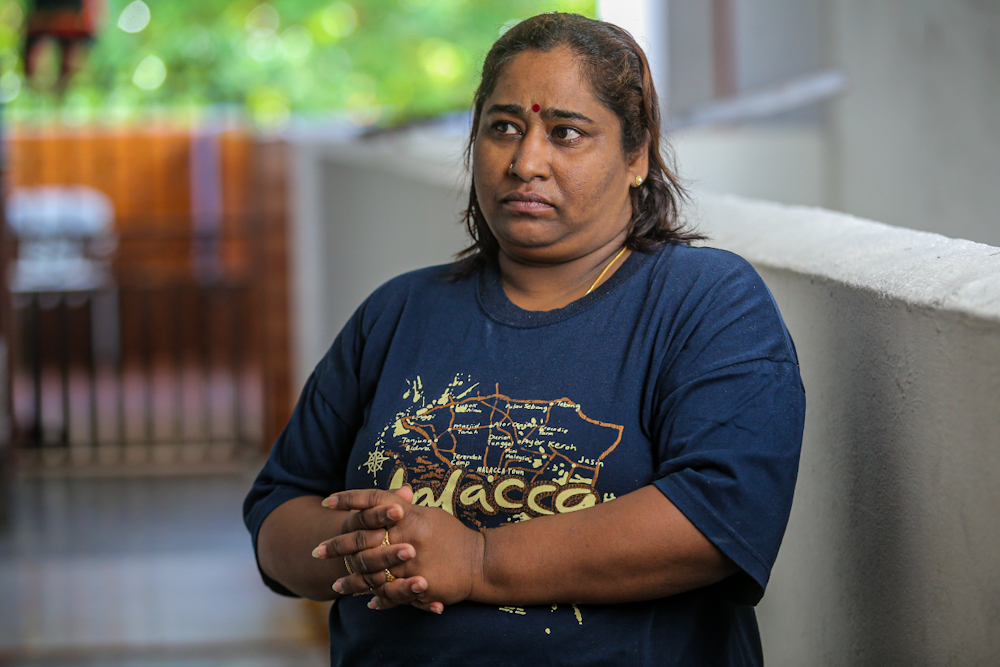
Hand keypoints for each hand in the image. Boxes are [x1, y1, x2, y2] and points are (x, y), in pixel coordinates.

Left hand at [319, 487, 484, 612]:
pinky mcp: (419, 585)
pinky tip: (365, 600)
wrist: (480, 561)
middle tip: (317, 550)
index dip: (349, 500)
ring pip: (372, 572)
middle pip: (364, 538)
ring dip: (351, 580)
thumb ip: (404, 506)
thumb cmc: (453, 535)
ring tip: (335, 586)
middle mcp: (407, 537)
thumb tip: (384, 498)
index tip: (326, 502)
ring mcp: (412, 563)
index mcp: (409, 515)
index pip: (373, 500)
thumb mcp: (429, 514)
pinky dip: (377, 598)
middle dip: (338, 545)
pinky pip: (391, 594)